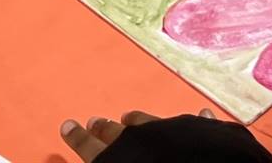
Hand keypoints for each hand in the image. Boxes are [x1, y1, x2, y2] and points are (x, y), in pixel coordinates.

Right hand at [62, 110, 254, 161]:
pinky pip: (199, 123)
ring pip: (148, 122)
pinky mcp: (200, 131)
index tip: (68, 125)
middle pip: (115, 133)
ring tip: (130, 117)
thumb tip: (107, 149)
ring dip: (138, 121)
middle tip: (95, 121)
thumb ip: (108, 161)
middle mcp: (139, 139)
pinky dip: (200, 121)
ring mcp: (171, 131)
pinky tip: (203, 112)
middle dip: (103, 127)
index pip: (90, 148)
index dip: (77, 138)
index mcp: (117, 158)